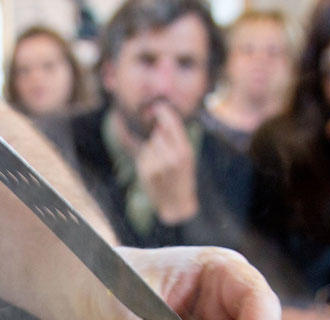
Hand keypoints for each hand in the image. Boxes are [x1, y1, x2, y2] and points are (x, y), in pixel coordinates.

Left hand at [135, 104, 198, 223]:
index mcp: (185, 150)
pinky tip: (154, 169)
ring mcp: (158, 164)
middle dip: (157, 135)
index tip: (157, 106)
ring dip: (152, 148)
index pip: (171, 123)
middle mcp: (172, 156)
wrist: (177, 203)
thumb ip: (175, 139)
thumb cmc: (182, 177)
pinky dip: (146, 158)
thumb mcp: (187, 157)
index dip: (162, 112)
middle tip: (163, 146)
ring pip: (149, 143)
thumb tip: (160, 120)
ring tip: (161, 162)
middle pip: (157, 132)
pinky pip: (143, 154)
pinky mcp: (146, 171)